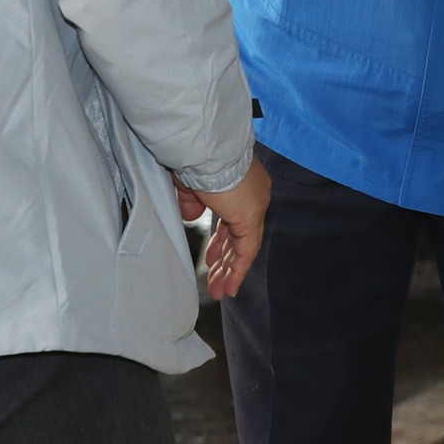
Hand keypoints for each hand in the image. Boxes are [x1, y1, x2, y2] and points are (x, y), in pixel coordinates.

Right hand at [179, 158, 270, 300]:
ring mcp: (255, 206)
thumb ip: (191, 202)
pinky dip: (238, 271)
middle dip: (224, 259)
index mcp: (239, 184)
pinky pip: (247, 251)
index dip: (221, 239)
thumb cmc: (194, 160)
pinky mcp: (251, 218)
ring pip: (244, 246)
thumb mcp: (188, 184)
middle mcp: (253, 195)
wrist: (205, 151)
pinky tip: (229, 288)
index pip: (233, 218)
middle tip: (214, 277)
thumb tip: (192, 217)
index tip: (212, 257)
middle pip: (239, 235)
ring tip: (218, 292)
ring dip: (229, 271)